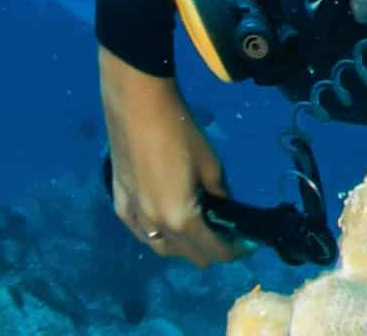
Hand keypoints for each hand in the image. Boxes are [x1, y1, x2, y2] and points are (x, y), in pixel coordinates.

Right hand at [98, 47, 250, 266]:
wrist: (137, 110)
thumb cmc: (181, 134)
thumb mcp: (212, 165)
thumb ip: (220, 195)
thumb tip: (226, 210)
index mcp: (181, 219)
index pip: (212, 250)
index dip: (233, 251)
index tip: (247, 244)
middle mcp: (154, 227)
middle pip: (186, 255)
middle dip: (210, 249)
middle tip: (227, 232)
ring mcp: (132, 218)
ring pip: (161, 248)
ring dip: (183, 245)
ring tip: (201, 228)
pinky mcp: (119, 206)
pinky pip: (142, 233)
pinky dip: (159, 234)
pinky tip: (170, 219)